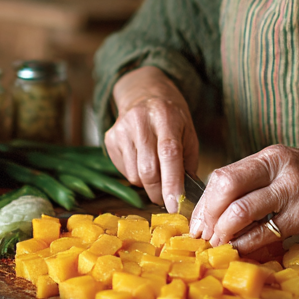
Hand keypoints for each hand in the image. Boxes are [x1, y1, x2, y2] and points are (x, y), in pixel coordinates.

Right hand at [104, 66, 198, 211]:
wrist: (145, 94)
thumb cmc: (172, 118)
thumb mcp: (188, 133)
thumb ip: (188, 163)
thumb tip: (185, 196)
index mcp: (166, 117)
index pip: (169, 154)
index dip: (172, 183)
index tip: (175, 205)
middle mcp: (141, 120)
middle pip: (148, 170)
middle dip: (159, 191)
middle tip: (166, 197)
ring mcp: (122, 129)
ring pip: (134, 175)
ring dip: (147, 183)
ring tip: (155, 169)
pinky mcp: (110, 138)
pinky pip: (123, 171)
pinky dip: (135, 175)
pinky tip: (141, 160)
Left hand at [189, 145, 298, 250]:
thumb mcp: (284, 167)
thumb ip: (254, 181)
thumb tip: (216, 206)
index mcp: (269, 157)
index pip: (223, 175)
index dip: (204, 201)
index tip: (196, 221)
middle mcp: (278, 170)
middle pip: (226, 188)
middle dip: (207, 216)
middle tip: (201, 236)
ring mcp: (291, 192)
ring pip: (241, 211)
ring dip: (222, 233)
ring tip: (217, 246)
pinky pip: (264, 233)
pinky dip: (246, 244)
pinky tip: (239, 250)